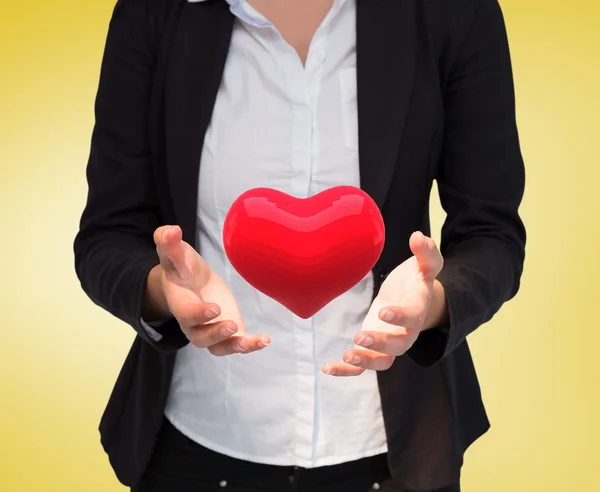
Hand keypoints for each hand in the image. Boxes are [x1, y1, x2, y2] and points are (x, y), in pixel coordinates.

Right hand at [146, 225, 269, 354]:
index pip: (186, 313)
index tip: (214, 308)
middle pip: (200, 338)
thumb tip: (171, 230)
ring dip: (233, 347)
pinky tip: (264, 340)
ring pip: (219, 347)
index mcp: (180, 303)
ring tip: (249, 342)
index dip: (198, 314)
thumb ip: (169, 243)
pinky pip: (237, 344)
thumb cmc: (182, 267)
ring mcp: (211, 330)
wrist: (192, 281)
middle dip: (216, 334)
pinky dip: (251, 345)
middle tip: (231, 326)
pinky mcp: (228, 331)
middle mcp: (193, 323)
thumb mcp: (175, 253)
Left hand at [323, 231, 445, 375]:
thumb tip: (419, 236)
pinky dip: (347, 371)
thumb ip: (426, 253)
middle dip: (380, 343)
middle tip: (360, 336)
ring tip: (345, 356)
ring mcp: (390, 344)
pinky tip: (327, 368)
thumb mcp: (425, 265)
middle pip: (398, 346)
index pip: (412, 316)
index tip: (383, 310)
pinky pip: (363, 367)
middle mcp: (406, 333)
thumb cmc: (417, 281)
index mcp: (417, 310)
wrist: (414, 301)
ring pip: (382, 361)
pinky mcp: (374, 349)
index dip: (399, 316)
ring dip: (365, 361)